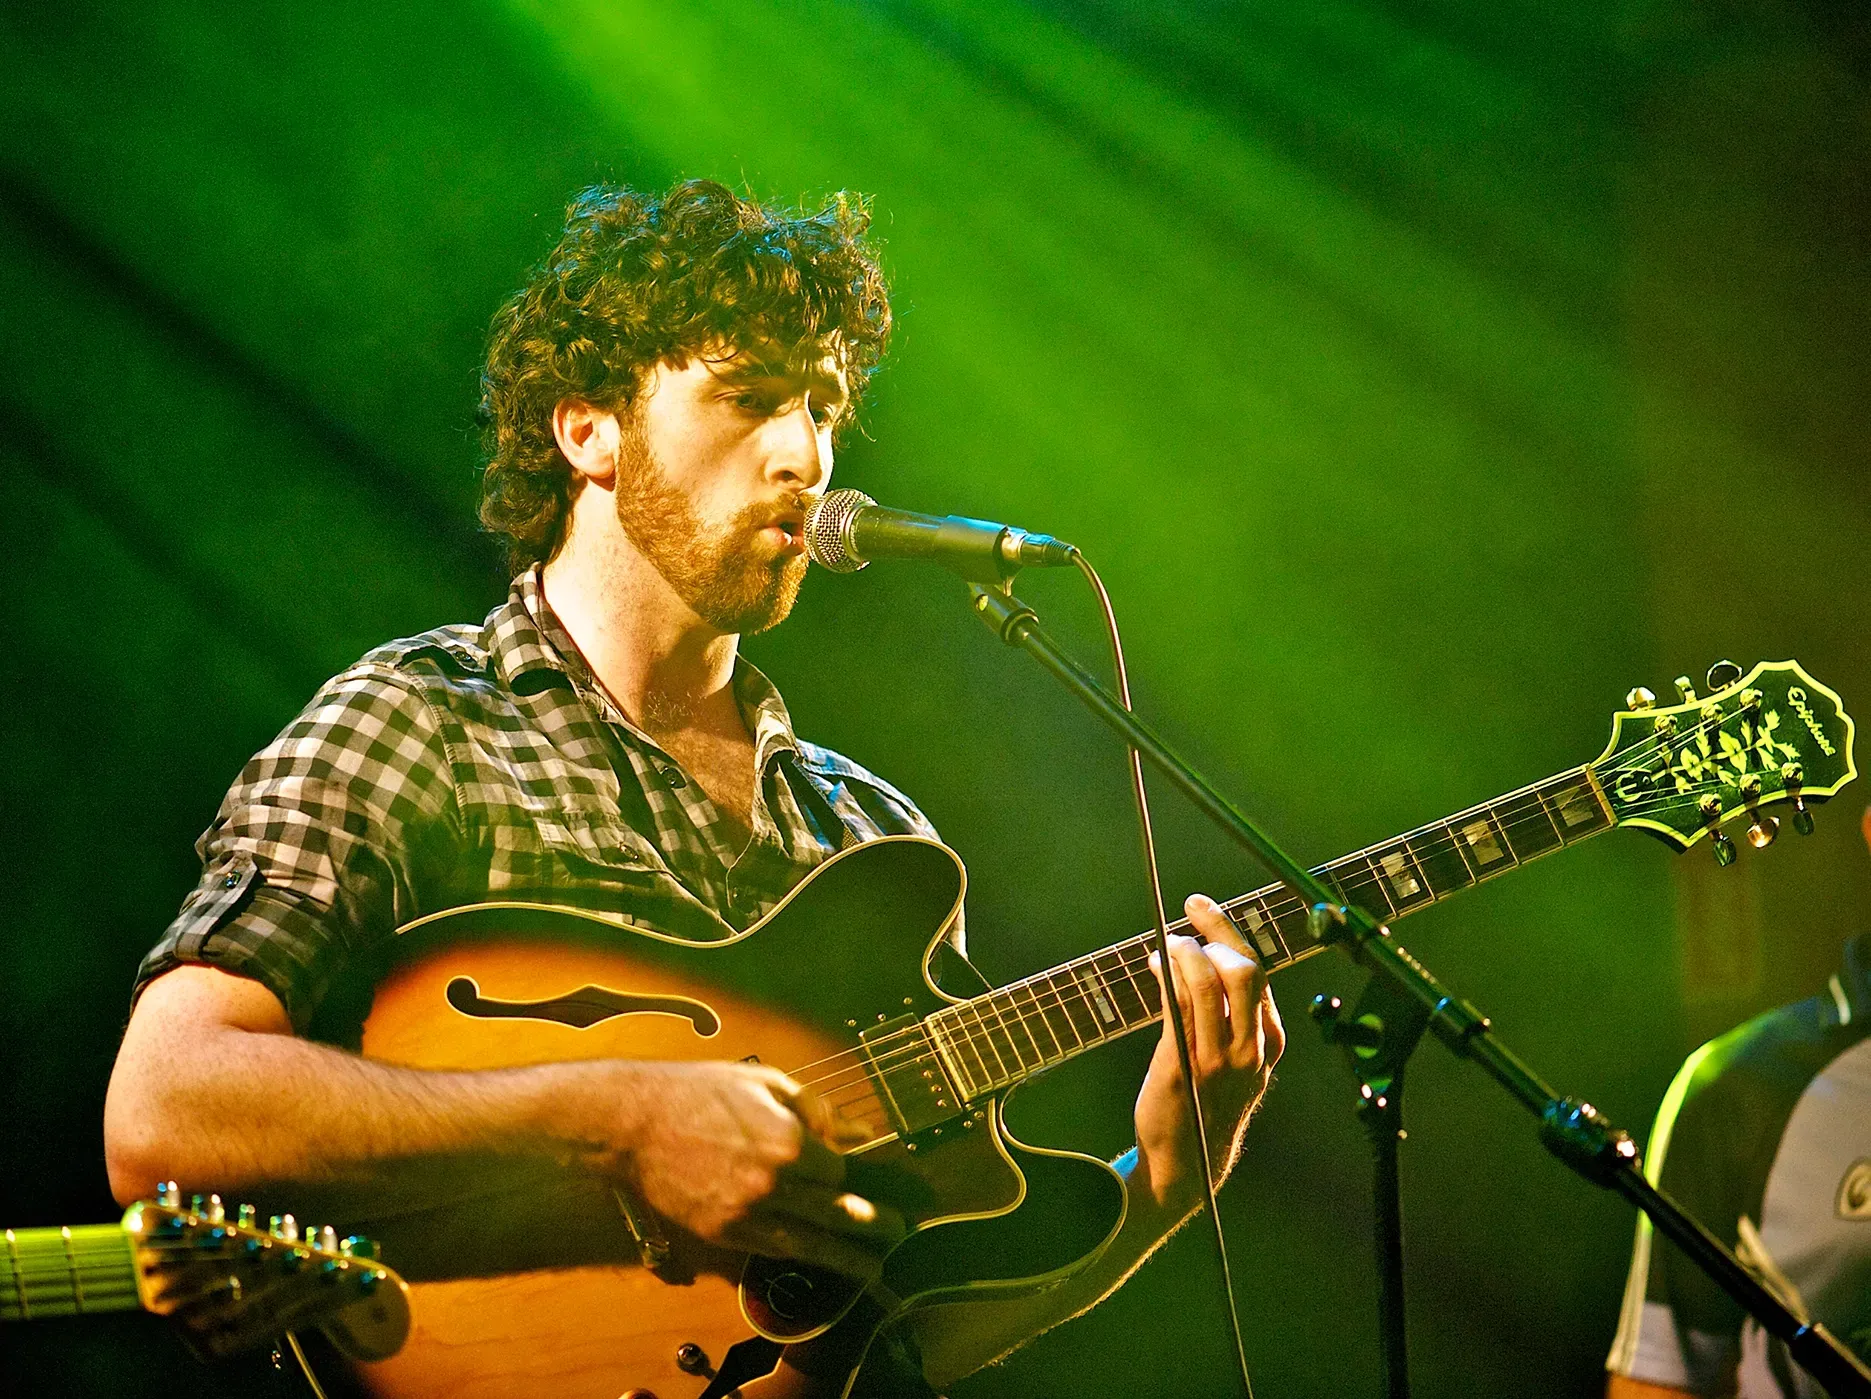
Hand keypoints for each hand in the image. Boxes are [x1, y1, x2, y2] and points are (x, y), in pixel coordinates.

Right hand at [602, 1060, 905, 1277]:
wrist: (633, 1123)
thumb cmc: (698, 1093)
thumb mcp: (764, 1081)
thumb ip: (815, 1109)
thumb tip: (853, 1132)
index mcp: (787, 1141)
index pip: (839, 1168)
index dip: (850, 1168)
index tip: (858, 1168)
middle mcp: (772, 1185)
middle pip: (837, 1213)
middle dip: (873, 1224)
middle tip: (899, 1230)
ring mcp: (746, 1215)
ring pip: (810, 1244)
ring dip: (848, 1257)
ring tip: (875, 1267)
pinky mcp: (722, 1234)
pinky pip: (772, 1250)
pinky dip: (801, 1256)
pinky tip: (820, 1259)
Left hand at [1131, 894, 1284, 1213]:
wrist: (1187, 1166)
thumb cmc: (1207, 1107)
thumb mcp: (1237, 1065)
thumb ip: (1233, 1021)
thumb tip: (1208, 963)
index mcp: (1268, 1044)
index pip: (1259, 975)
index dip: (1231, 934)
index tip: (1205, 909)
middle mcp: (1249, 1050)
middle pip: (1243, 972)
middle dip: (1216, 931)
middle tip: (1191, 908)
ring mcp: (1216, 1060)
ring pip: (1205, 984)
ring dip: (1182, 952)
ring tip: (1165, 944)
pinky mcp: (1181, 1068)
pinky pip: (1176, 1006)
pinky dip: (1165, 975)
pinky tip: (1155, 966)